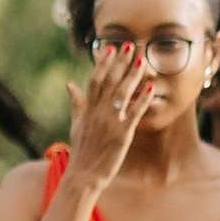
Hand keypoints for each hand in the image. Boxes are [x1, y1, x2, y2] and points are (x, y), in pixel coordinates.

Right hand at [65, 39, 159, 189]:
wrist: (83, 175)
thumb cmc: (81, 150)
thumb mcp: (76, 124)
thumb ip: (76, 103)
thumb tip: (69, 84)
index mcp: (87, 109)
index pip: (95, 80)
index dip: (103, 63)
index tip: (111, 48)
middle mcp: (97, 112)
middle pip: (110, 81)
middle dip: (120, 62)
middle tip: (130, 45)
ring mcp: (110, 123)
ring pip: (122, 94)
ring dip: (133, 76)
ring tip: (142, 60)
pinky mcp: (122, 134)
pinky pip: (134, 114)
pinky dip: (142, 101)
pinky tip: (150, 89)